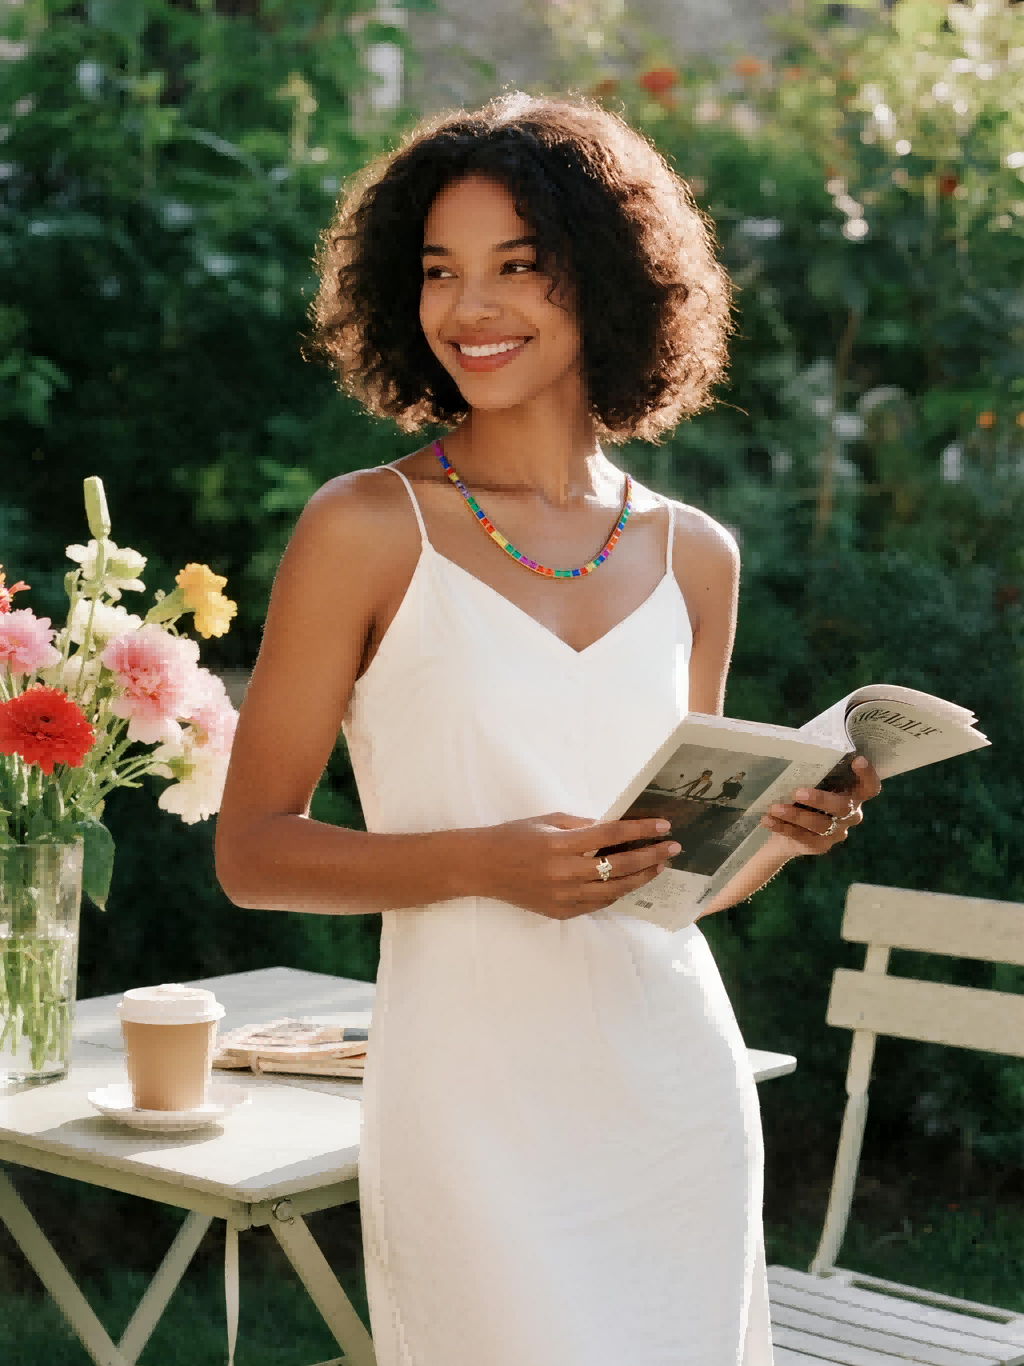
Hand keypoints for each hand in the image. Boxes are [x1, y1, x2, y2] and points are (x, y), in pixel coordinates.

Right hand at [470, 812, 681, 919]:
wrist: (481, 867)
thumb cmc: (513, 837)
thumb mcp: (547, 820)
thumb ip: (582, 825)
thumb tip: (614, 827)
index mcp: (560, 843)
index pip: (610, 835)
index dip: (640, 830)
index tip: (663, 825)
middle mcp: (564, 872)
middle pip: (619, 865)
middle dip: (650, 856)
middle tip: (672, 848)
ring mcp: (563, 896)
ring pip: (613, 890)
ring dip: (640, 878)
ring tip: (658, 867)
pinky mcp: (560, 912)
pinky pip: (597, 904)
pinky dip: (616, 893)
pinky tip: (629, 883)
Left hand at [757, 756, 881, 857]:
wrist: (786, 829)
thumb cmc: (803, 794)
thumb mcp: (810, 781)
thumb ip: (812, 768)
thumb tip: (797, 743)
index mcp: (852, 793)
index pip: (870, 787)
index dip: (868, 775)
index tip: (857, 760)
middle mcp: (850, 814)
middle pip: (843, 807)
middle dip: (821, 799)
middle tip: (798, 792)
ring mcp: (837, 832)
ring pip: (820, 825)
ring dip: (796, 815)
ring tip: (775, 807)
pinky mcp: (819, 846)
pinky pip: (803, 838)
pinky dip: (783, 827)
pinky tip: (768, 820)